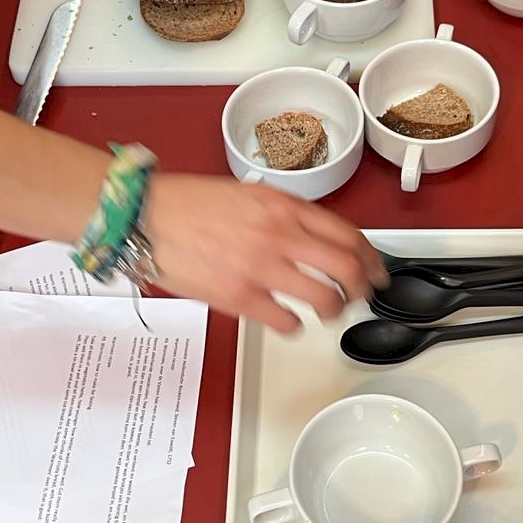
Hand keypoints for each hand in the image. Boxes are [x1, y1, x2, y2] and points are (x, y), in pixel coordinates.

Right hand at [140, 175, 386, 331]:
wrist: (148, 216)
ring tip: (328, 313)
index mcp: (284, 206)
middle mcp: (280, 235)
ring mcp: (261, 268)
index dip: (370, 257)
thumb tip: (316, 239)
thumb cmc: (190, 204)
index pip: (348, 234)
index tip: (375, 270)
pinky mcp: (240, 297)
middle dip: (362, 288)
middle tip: (361, 296)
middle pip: (347, 268)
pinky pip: (286, 322)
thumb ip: (285, 215)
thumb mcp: (249, 195)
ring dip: (335, 311)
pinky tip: (288, 322)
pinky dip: (295, 327)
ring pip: (325, 299)